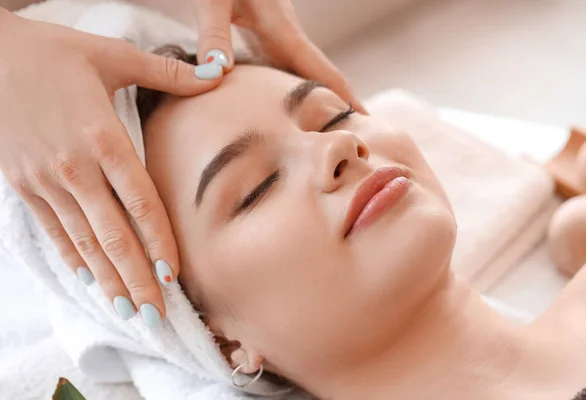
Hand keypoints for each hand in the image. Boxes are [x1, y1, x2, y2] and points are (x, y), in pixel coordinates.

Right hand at [0, 9, 222, 325]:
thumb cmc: (52, 52)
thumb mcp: (112, 55)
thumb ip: (168, 71)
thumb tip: (217, 71)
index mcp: (103, 138)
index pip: (140, 202)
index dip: (159, 241)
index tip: (176, 275)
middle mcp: (74, 168)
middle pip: (114, 235)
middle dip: (137, 278)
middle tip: (158, 314)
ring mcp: (45, 181)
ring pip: (84, 241)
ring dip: (108, 279)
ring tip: (130, 311)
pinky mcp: (23, 185)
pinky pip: (53, 231)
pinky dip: (73, 259)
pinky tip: (90, 282)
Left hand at [193, 0, 365, 112]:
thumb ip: (214, 35)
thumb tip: (217, 76)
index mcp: (283, 28)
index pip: (322, 70)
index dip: (345, 97)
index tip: (366, 122)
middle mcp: (286, 33)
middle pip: (318, 74)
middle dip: (336, 102)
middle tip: (350, 134)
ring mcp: (276, 32)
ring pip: (300, 71)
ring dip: (315, 95)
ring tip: (322, 125)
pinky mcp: (262, 30)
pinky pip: (281, 64)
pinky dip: (289, 85)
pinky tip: (282, 100)